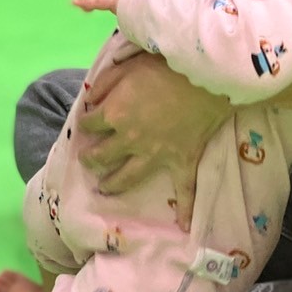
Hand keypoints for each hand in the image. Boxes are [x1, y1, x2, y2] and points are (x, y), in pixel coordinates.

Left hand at [76, 53, 230, 230]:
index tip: (87, 123)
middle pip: (101, 156)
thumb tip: (90, 101)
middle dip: (90, 158)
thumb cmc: (164, 66)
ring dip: (114, 184)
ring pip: (128, 177)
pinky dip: (186, 209)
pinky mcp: (182, 161)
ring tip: (105, 188)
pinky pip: (184, 190)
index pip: (89, 124)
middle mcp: (130, 140)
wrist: (205, 76)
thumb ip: (104, 84)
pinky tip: (184, 225)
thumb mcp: (125, 66)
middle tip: (87, 159)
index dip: (86, 123)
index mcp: (114, 115)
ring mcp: (156, 155)